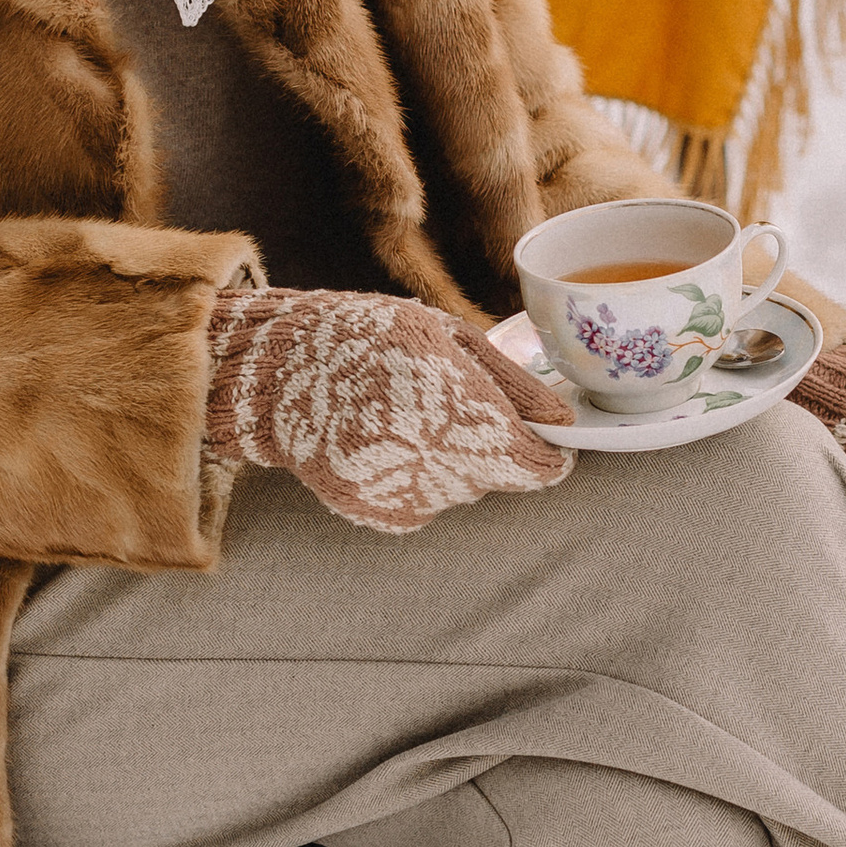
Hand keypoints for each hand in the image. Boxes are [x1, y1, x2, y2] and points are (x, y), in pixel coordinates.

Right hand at [206, 288, 575, 534]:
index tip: (551, 446)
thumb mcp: (447, 337)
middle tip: (457, 412)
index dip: (548, 458)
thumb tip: (565, 423)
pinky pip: (423, 508)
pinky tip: (389, 444)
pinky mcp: (367, 509)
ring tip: (412, 420)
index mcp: (444, 392)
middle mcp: (417, 445)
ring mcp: (389, 483)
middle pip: (496, 478)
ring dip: (455, 465)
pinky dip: (420, 483)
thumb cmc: (373, 337)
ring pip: (461, 494)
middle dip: (496, 452)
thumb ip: (512, 384)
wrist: (280, 370)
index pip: (524, 459)